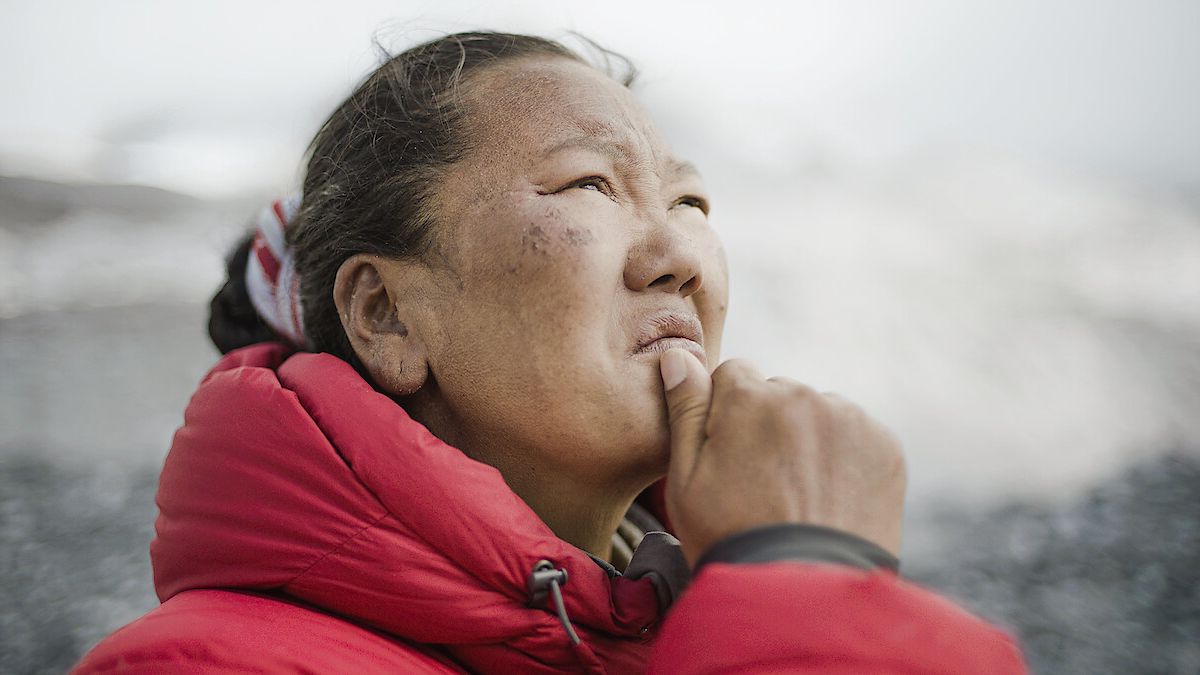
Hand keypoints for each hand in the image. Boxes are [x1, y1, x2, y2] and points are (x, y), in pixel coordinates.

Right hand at [659, 349, 905, 566]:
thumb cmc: (731, 538)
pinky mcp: (883, 445)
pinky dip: (843, 460)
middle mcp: (802, 395)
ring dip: (808, 440)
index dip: (726, 416)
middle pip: (778, 394)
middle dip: (769, 425)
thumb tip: (679, 357)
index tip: (730, 458)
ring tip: (798, 497)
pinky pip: (855, 437)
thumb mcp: (685, 478)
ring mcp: (848, 419)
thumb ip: (685, 410)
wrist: (804, 594)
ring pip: (818, 414)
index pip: (733, 376)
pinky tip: (828, 499)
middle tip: (763, 484)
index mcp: (748, 396)